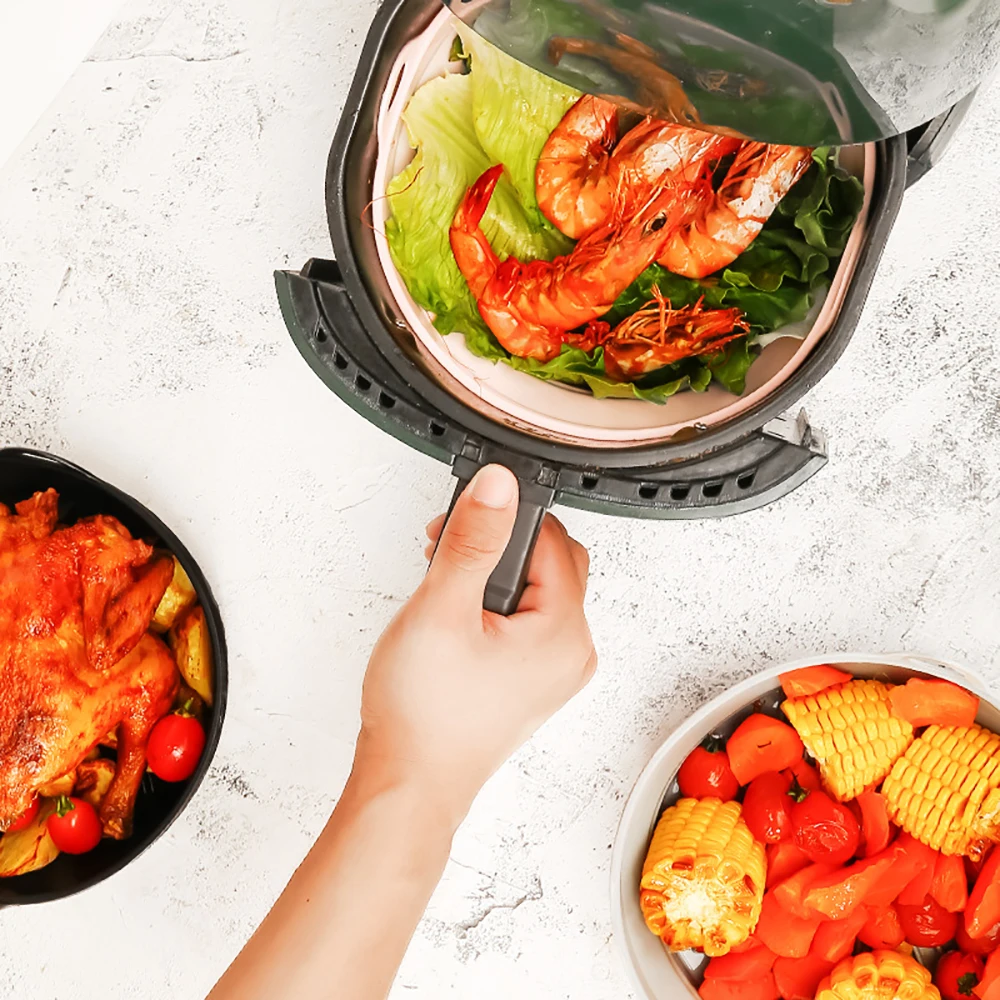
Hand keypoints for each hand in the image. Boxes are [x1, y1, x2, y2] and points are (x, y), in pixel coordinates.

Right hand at [355, 465, 595, 826]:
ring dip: (494, 576)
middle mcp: (572, 652)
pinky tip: (459, 619)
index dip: (501, 523)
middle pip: (552, 561)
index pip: (550, 539)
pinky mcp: (534, 682)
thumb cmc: (424, 716)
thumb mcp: (442, 609)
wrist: (409, 785)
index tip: (460, 525)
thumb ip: (473, 541)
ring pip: (538, 590)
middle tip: (448, 555)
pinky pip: (528, 621)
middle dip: (499, 547)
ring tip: (447, 592)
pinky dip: (497, 607)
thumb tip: (498, 485)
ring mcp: (555, 670)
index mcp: (564, 632)